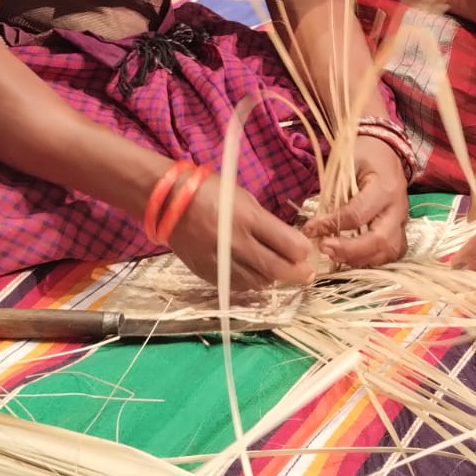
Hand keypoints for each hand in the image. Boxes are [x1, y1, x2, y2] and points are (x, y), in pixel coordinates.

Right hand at [167, 173, 318, 291]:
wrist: (168, 201)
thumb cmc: (210, 191)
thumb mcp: (243, 197)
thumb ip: (265, 222)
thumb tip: (288, 242)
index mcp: (246, 218)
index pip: (285, 243)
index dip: (301, 251)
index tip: (307, 252)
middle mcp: (233, 243)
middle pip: (274, 268)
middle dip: (296, 273)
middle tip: (306, 274)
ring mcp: (218, 261)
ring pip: (256, 281)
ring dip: (272, 278)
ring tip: (279, 272)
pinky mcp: (205, 272)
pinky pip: (235, 284)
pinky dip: (249, 282)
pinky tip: (255, 275)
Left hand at [302, 136, 408, 267]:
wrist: (386, 151)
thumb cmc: (364, 154)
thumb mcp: (346, 163)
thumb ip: (333, 192)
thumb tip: (315, 223)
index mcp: (385, 187)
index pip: (357, 214)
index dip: (331, 224)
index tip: (309, 228)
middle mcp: (397, 208)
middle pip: (380, 240)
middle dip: (350, 250)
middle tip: (323, 248)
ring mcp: (402, 221)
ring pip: (389, 251)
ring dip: (360, 259)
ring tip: (334, 255)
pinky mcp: (400, 229)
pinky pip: (391, 253)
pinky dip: (372, 259)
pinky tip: (351, 257)